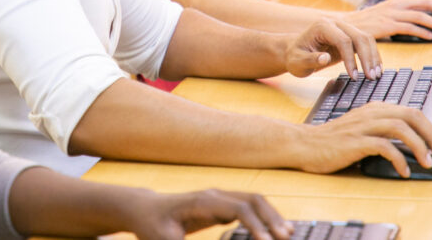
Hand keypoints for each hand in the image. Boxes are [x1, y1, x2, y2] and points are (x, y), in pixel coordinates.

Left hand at [130, 189, 291, 239]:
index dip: (256, 225)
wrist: (143, 209)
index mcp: (202, 202)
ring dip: (271, 215)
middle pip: (252, 199)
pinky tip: (273, 231)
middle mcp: (214, 195)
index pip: (238, 208)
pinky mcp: (219, 205)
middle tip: (287, 237)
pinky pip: (247, 207)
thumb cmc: (151, 225)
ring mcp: (218, 198)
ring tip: (288, 233)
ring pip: (253, 201)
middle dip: (272, 217)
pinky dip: (263, 217)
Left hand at [284, 18, 380, 79]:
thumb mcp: (297, 62)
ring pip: (366, 38)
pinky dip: (372, 55)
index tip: (354, 76)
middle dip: (367, 57)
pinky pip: (365, 43)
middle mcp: (335, 24)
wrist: (294, 52)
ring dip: (373, 57)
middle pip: (359, 37)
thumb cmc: (294, 57)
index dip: (351, 59)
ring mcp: (343, 28)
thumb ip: (310, 60)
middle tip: (371, 77)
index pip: (343, 40)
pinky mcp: (349, 36)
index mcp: (322, 26)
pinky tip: (375, 69)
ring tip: (375, 76)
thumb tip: (325, 58)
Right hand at [291, 102, 431, 178]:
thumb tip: (411, 145)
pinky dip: (398, 159)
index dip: (430, 128)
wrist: (304, 144)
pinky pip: (383, 146)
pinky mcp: (354, 141)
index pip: (411, 111)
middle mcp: (370, 113)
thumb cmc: (333, 141)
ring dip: (419, 146)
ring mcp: (362, 126)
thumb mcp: (361, 129)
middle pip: (411, 115)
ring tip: (428, 163)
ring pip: (400, 128)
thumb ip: (382, 131)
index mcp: (374, 108)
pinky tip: (403, 171)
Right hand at [344, 0, 431, 39]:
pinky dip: (422, 32)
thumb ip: (403, 15)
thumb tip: (422, 23)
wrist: (347, 25)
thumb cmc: (368, 22)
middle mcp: (397, 4)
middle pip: (426, 3)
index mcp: (399, 0)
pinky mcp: (387, 25)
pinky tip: (430, 37)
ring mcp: (392, 14)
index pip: (425, 0)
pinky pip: (409, 27)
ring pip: (420, 16)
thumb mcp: (387, 14)